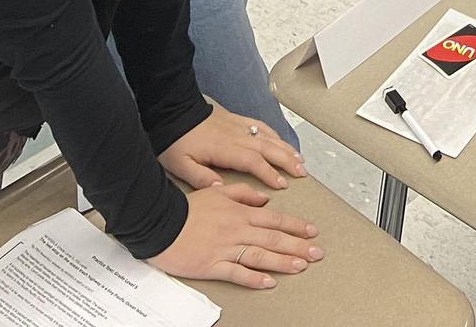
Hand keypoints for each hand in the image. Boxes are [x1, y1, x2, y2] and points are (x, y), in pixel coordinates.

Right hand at [151, 181, 320, 289]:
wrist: (158, 222)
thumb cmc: (186, 208)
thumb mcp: (217, 192)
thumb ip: (243, 193)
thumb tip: (264, 199)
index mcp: (239, 212)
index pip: (274, 219)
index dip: (295, 226)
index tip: (312, 232)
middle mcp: (236, 230)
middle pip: (273, 238)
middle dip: (297, 246)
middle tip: (317, 253)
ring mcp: (225, 248)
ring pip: (260, 255)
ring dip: (282, 262)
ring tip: (300, 266)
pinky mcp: (211, 265)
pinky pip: (236, 272)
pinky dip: (253, 278)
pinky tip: (268, 283)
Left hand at [159, 104, 305, 192]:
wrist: (173, 111)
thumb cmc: (175, 141)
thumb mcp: (180, 165)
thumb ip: (201, 178)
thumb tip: (222, 189)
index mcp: (225, 149)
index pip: (253, 162)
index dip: (269, 173)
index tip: (282, 185)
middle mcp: (237, 136)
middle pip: (268, 148)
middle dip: (287, 161)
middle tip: (302, 173)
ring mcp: (239, 126)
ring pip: (269, 137)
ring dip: (286, 148)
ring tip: (300, 160)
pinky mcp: (237, 119)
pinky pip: (261, 126)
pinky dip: (275, 134)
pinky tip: (282, 141)